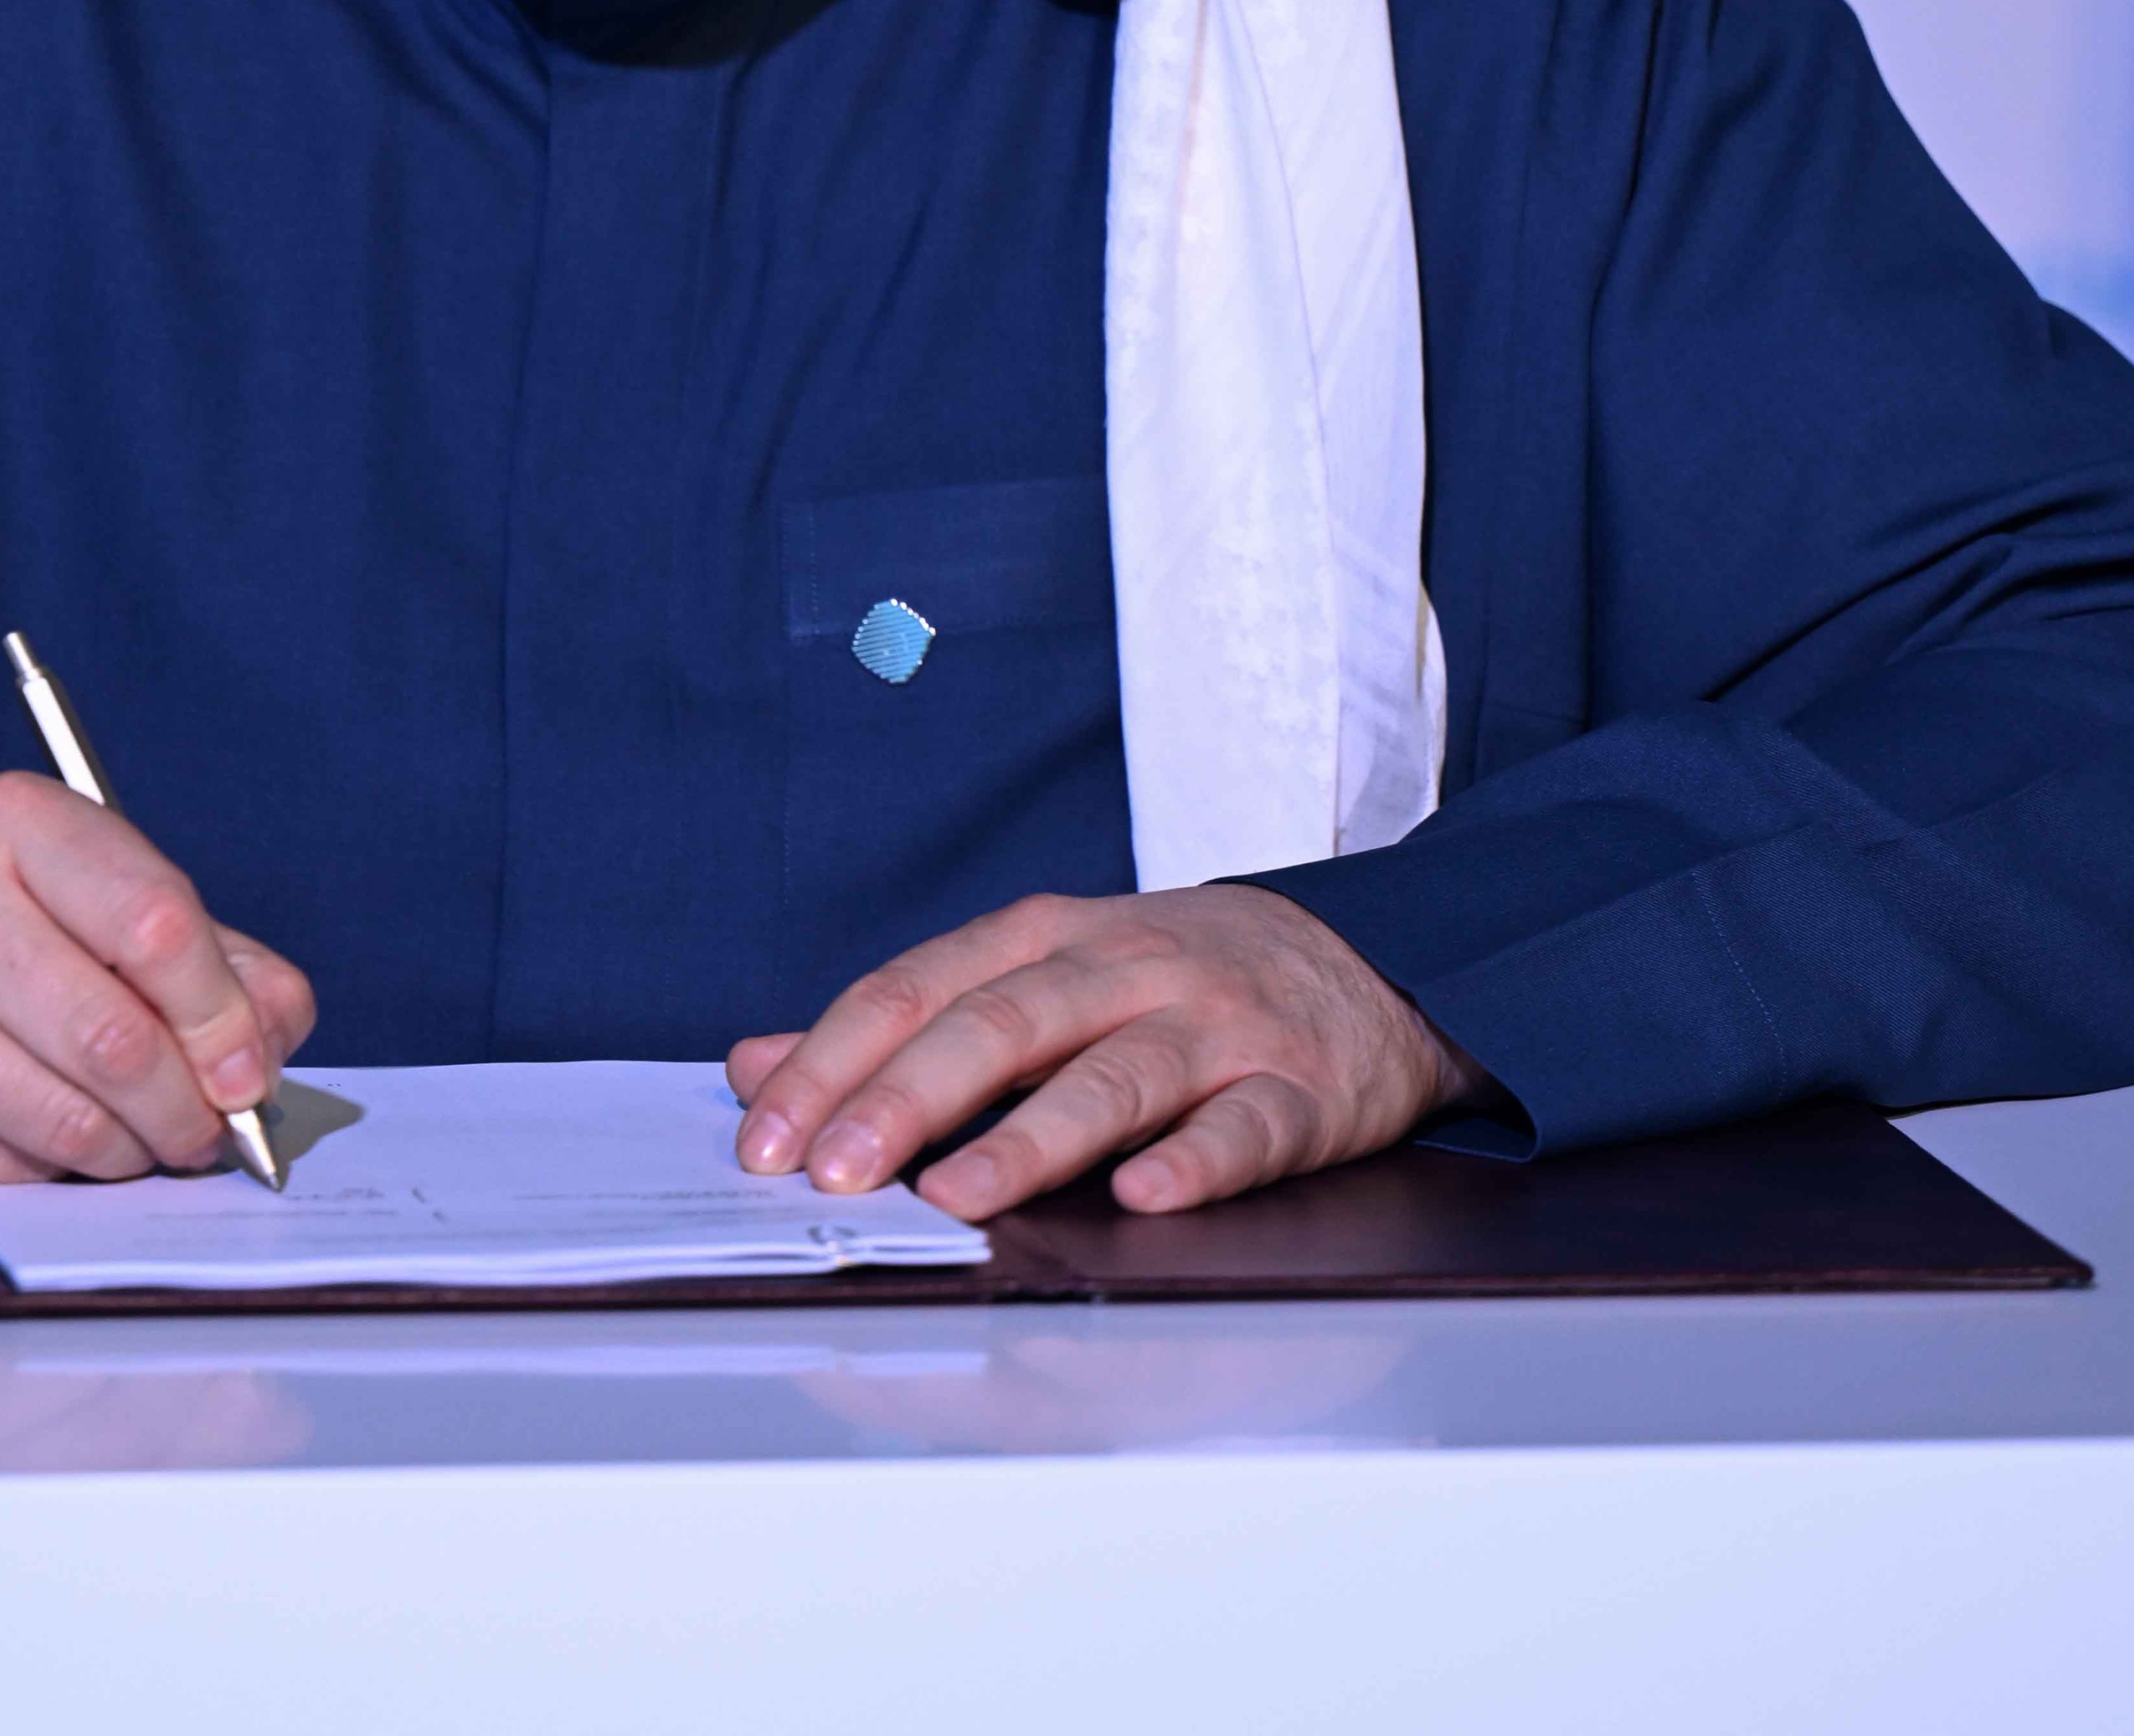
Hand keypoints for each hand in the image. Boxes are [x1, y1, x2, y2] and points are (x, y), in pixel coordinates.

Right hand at [0, 771, 314, 1186]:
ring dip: (130, 1152)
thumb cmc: (14, 938)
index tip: (248, 1074)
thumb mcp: (114, 907)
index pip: (155, 921)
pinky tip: (58, 1146)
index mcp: (18, 820)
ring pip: (65, 1119)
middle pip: (114, 1037)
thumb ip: (222, 964)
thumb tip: (267, 1054)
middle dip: (185, 1108)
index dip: (223, 1016)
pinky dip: (57, 1176)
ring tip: (143, 1143)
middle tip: (206, 1132)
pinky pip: (6, 1167)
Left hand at [725, 884, 1490, 1222]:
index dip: (834, 1059)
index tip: (763, 1135)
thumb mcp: (1040, 973)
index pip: (919, 988)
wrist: (1377, 960)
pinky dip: (1195, 1160)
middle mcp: (1127, 967)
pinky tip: (1145, 1197)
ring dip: (1030, 1138)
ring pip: (1114, 1076)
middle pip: (1001, 1024)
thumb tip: (757, 1065)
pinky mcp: (1300, 1090)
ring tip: (954, 1196)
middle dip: (906, 1098)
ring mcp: (1217, 1025)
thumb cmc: (1177, 980)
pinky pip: (1245, 1128)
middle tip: (831, 1172)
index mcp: (1049, 937)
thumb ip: (900, 1024)